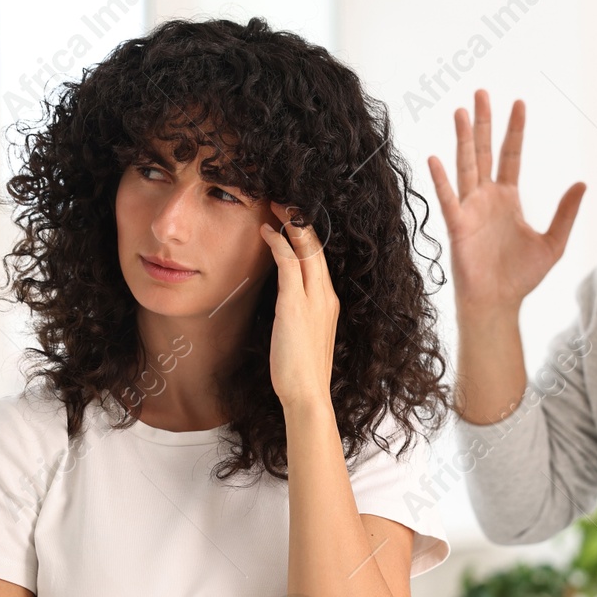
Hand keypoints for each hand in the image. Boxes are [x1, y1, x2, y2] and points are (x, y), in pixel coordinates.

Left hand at [261, 203, 338, 411]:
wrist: (307, 395)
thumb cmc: (301, 373)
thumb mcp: (303, 337)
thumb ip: (299, 317)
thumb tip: (284, 306)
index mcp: (329, 303)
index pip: (320, 260)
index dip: (308, 236)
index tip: (293, 221)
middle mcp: (326, 296)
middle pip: (317, 247)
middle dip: (301, 221)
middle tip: (284, 201)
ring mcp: (314, 299)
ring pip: (307, 249)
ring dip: (290, 224)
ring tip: (274, 207)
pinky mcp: (296, 304)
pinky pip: (289, 263)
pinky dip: (279, 243)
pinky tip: (266, 232)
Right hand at [427, 89, 586, 321]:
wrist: (498, 303)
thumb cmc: (521, 277)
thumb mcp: (553, 243)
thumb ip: (566, 213)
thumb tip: (582, 184)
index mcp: (509, 198)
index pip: (511, 155)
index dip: (515, 130)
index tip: (519, 103)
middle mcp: (487, 198)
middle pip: (484, 151)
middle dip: (484, 122)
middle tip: (482, 92)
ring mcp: (470, 209)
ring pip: (465, 166)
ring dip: (462, 139)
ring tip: (461, 111)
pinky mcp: (457, 226)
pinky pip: (448, 198)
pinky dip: (441, 179)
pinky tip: (435, 157)